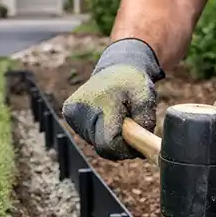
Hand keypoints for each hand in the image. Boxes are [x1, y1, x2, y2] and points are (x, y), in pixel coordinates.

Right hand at [61, 38, 164, 160]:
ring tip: (118, 121)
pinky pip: (89, 137)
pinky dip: (101, 134)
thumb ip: (145, 123)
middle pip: (102, 147)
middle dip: (119, 145)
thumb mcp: (146, 99)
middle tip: (130, 131)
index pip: (109, 144)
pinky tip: (107, 119)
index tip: (136, 143)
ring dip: (110, 139)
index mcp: (102, 104)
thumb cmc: (133, 83)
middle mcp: (81, 108)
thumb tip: (141, 146)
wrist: (118, 67)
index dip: (125, 149)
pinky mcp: (68, 114)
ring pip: (95, 144)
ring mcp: (71, 112)